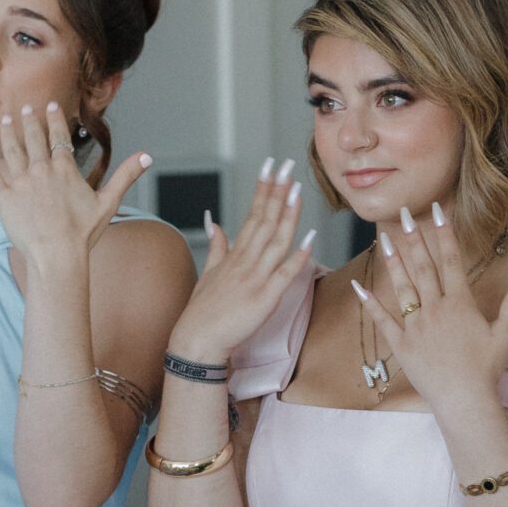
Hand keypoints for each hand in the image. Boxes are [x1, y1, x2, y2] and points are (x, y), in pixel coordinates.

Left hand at [0, 104, 148, 273]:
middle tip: (24, 106)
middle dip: (29, 120)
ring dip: (7, 133)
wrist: (57, 255)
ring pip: (12, 150)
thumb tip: (147, 156)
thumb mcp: (108, 202)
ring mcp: (21, 183)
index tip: (51, 105)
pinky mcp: (4, 198)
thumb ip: (125, 175)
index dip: (55, 119)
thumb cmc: (83, 233)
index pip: (58, 137)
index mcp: (64, 169)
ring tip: (4, 119)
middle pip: (33, 138)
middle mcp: (41, 170)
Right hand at [170, 162, 315, 363]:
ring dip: (287, 214)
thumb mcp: (208, 272)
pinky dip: (298, 256)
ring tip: (297, 189)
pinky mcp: (265, 298)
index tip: (271, 167)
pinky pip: (284, 274)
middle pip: (264, 220)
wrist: (197, 341)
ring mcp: (255, 278)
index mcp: (234, 254)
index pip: (251, 213)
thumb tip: (213, 220)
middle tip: (287, 165)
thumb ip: (216, 244)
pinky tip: (310, 239)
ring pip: (275, 240)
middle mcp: (245, 261)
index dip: (263, 189)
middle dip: (276, 191)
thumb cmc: (202, 311)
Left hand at [354, 206, 507, 412]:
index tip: (437, 210)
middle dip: (413, 237)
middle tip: (403, 213)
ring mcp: (415, 326)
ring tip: (382, 238)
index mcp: (460, 304)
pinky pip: (382, 320)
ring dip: (392, 261)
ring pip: (402, 287)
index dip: (444, 234)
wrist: (465, 400)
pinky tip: (358, 285)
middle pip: (423, 267)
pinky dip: (370, 303)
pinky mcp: (401, 344)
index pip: (451, 260)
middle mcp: (435, 309)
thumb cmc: (488, 368)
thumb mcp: (506, 331)